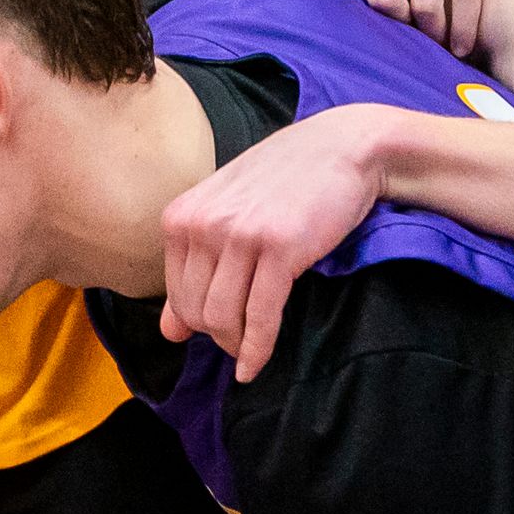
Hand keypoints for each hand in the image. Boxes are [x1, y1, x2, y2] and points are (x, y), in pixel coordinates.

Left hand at [159, 103, 398, 380]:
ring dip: (237, 344)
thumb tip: (169, 332)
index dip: (198, 320)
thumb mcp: (228, 212)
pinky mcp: (280, 248)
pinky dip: (256, 350)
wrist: (344, 147)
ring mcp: (240, 234)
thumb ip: (194, 268)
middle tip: (242, 338)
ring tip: (250, 348)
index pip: (175, 294)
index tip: (223, 324)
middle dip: (218, 335)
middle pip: (195, 311)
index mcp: (182, 214)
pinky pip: (260, 317)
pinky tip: (254, 366)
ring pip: (222, 319)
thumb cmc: (287, 180)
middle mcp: (203, 223)